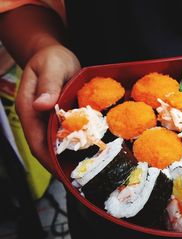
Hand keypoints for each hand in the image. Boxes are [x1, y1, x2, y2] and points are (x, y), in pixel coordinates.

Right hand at [15, 44, 79, 171]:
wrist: (54, 54)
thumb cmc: (52, 58)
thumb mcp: (52, 66)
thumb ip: (48, 84)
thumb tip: (41, 105)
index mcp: (29, 109)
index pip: (36, 142)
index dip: (49, 161)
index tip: (64, 174)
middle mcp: (36, 118)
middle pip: (45, 149)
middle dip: (60, 165)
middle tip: (81, 178)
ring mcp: (46, 119)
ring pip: (55, 145)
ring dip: (68, 158)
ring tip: (87, 171)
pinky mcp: (57, 118)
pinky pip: (64, 136)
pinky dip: (74, 145)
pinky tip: (88, 152)